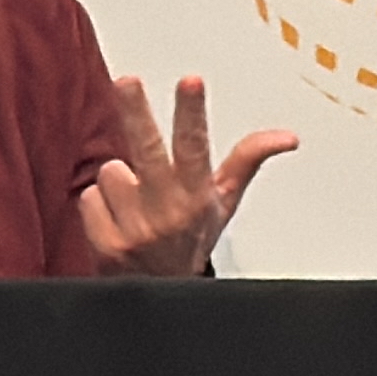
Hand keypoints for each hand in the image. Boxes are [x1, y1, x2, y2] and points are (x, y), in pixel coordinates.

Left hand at [77, 75, 297, 276]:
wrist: (161, 294)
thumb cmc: (191, 239)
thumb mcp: (223, 203)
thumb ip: (247, 160)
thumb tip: (286, 137)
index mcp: (197, 196)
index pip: (196, 147)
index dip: (192, 112)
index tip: (192, 81)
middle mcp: (168, 213)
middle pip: (148, 151)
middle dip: (136, 113)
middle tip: (127, 81)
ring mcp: (136, 230)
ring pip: (111, 171)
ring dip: (119, 183)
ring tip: (136, 204)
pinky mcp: (107, 244)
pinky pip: (90, 198)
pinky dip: (100, 206)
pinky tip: (118, 221)